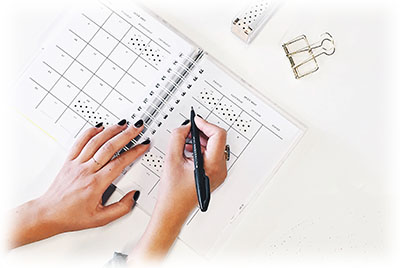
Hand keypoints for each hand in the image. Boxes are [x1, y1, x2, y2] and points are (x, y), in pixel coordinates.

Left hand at [9, 119, 149, 247]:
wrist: (48, 214)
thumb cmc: (71, 216)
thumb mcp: (101, 219)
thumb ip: (121, 208)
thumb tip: (134, 196)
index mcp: (96, 184)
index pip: (119, 163)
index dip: (134, 152)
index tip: (143, 145)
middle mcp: (86, 171)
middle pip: (109, 147)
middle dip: (126, 135)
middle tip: (137, 127)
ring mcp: (76, 164)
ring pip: (95, 142)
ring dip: (110, 130)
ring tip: (122, 124)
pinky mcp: (68, 161)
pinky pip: (79, 142)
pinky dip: (90, 132)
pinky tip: (99, 127)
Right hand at [158, 116, 227, 215]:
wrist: (173, 210)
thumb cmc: (173, 193)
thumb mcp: (172, 159)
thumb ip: (178, 137)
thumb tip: (185, 127)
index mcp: (213, 166)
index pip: (218, 135)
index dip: (206, 124)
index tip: (196, 121)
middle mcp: (220, 169)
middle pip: (218, 140)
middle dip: (203, 132)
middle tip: (189, 130)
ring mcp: (219, 173)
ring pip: (215, 146)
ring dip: (201, 140)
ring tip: (186, 142)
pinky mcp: (215, 174)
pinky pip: (212, 155)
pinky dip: (201, 148)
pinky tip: (189, 150)